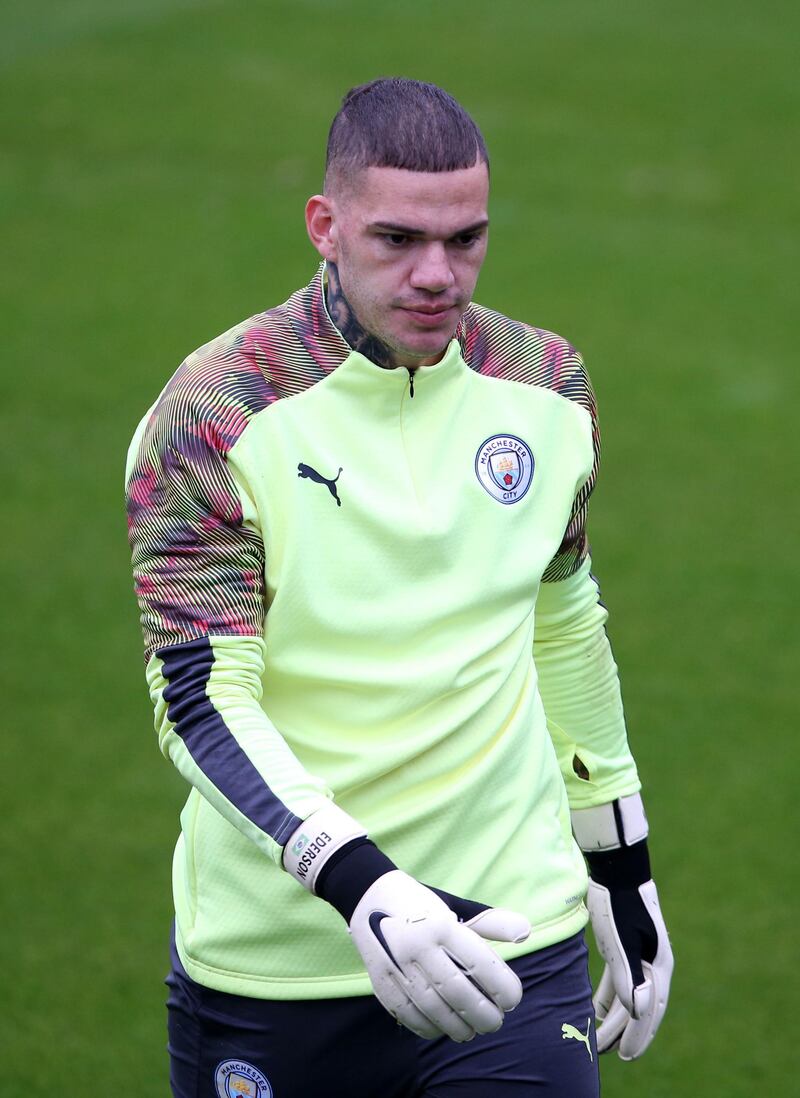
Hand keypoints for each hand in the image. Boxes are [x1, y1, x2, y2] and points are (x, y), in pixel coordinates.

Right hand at [349, 871, 530, 1041]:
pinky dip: (427, 1027)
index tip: (513, 1000)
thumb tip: (526, 932)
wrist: (368, 894)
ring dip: (456, 1026)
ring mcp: (396, 964)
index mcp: (441, 924)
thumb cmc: (421, 906)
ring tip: (471, 1031)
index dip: (501, 987)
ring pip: (432, 1007)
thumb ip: (491, 922)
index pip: (479, 963)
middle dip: (482, 1014)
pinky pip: (406, 1013)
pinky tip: (442, 1029)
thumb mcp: (456, 906)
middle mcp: (418, 945)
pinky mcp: (379, 979)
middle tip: (496, 1022)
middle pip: (457, 991)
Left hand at [571, 793, 673, 1059]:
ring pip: (628, 995)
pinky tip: (594, 1010)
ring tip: (600, 1039)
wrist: (616, 869)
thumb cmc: (617, 903)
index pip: (649, 1009)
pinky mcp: (624, 948)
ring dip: (615, 1018)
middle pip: (640, 1006)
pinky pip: (618, 980)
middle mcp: (653, 963)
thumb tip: (637, 1010)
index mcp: (657, 964)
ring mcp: (640, 955)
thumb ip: (629, 974)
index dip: (638, 1035)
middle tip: (610, 1055)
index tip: (626, 1056)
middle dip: (626, 1032)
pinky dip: (607, 998)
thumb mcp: (620, 939)